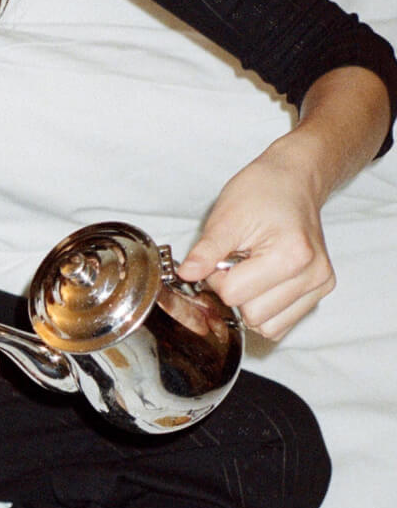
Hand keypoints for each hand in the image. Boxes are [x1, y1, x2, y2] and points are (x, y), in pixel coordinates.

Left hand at [175, 145, 334, 340]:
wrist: (293, 180)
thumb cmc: (262, 191)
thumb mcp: (226, 216)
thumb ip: (206, 251)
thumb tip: (186, 275)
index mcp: (291, 256)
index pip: (234, 295)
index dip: (217, 278)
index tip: (223, 256)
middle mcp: (313, 275)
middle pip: (253, 316)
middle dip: (235, 293)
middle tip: (237, 262)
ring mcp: (321, 284)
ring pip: (269, 327)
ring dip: (251, 305)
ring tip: (253, 271)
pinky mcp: (321, 290)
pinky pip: (284, 323)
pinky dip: (267, 310)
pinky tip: (264, 281)